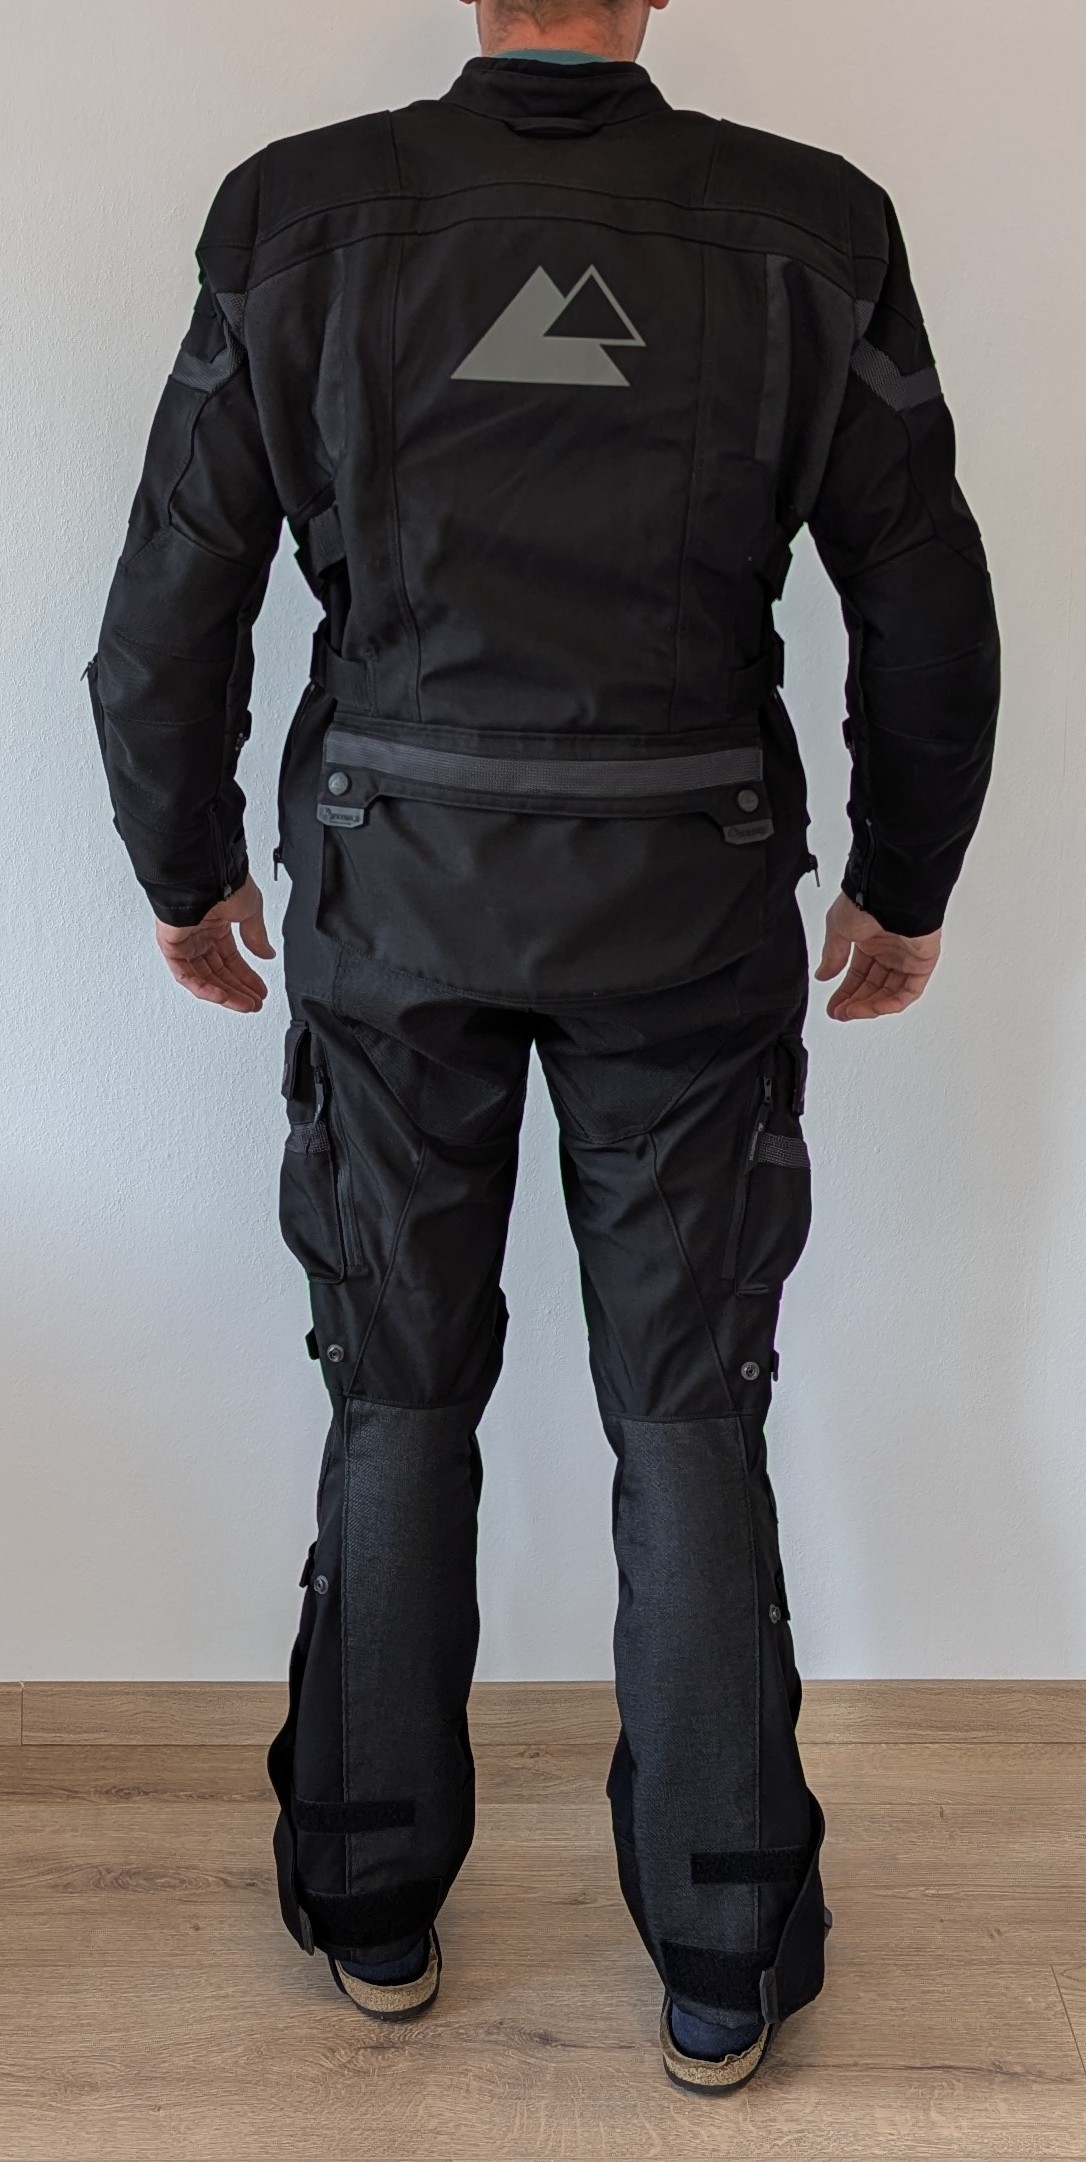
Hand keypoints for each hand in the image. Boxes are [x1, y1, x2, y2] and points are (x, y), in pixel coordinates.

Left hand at [155, 875, 275, 1013]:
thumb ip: (256, 936)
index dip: (247, 977)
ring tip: (244, 1005)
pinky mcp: (170, 945)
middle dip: (238, 990)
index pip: (231, 959)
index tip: (259, 990)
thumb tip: (267, 953)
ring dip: (225, 994)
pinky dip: (203, 988)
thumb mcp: (250, 910)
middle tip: (254, 1003)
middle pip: (219, 971)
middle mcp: (198, 934)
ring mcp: (184, 940)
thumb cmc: (221, 880)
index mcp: (216, 923)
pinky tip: (222, 996)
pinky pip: (184, 975)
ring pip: (203, 977)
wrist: (202, 873)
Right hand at [815, 893, 940, 1021]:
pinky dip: (892, 1003)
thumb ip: (832, 956)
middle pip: (873, 986)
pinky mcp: (923, 962)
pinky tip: (874, 1008)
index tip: (834, 1007)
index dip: (845, 993)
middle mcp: (890, 949)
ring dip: (870, 1006)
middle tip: (841, 1013)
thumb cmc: (867, 900)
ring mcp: (907, 957)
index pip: (858, 975)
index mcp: (870, 940)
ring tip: (852, 1012)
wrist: (891, 893)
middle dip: (855, 1002)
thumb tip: (823, 975)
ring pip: (890, 992)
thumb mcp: (838, 930)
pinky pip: (910, 990)